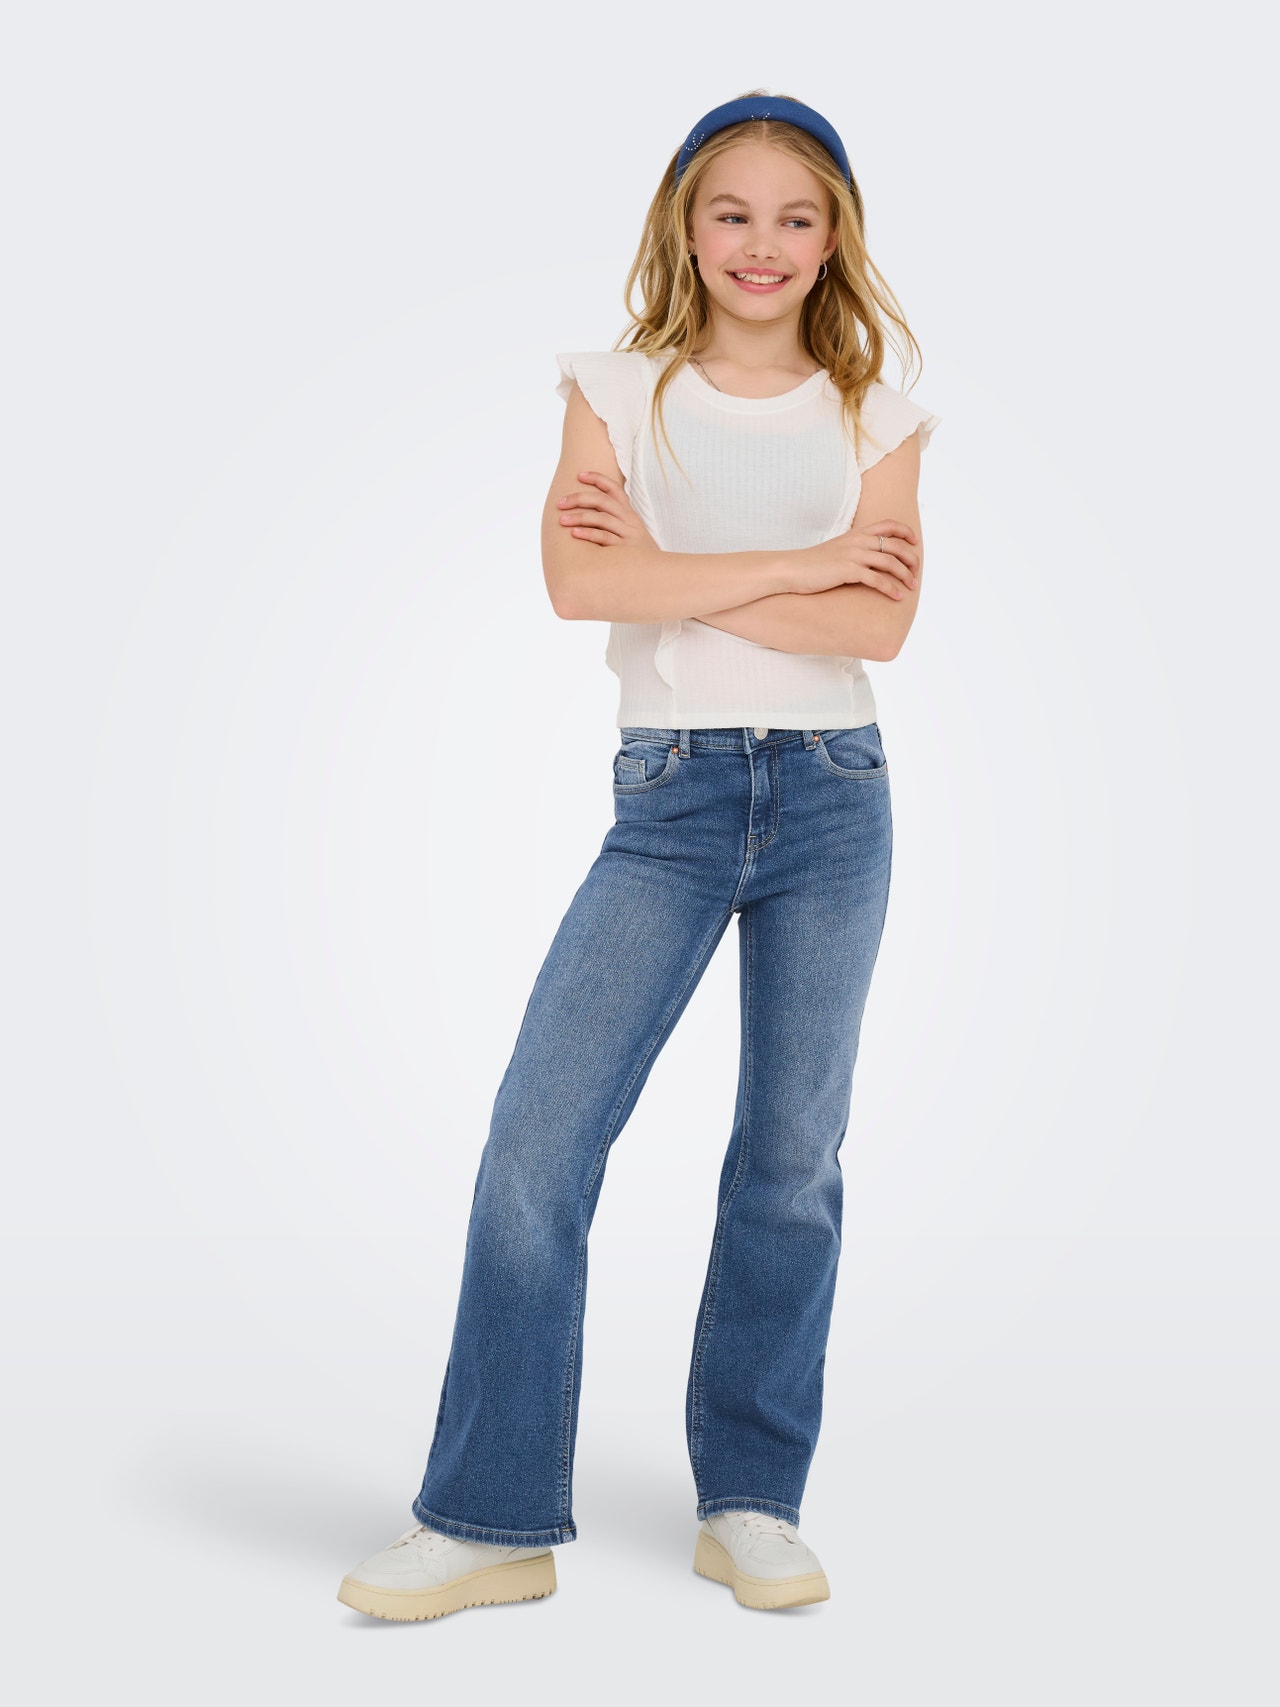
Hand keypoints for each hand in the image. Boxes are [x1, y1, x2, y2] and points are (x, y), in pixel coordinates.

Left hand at [556, 471, 655, 549]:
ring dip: (579, 517)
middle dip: (579, 499)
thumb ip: (614, 522)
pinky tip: (574, 533)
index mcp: (630, 514)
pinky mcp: (625, 551)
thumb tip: (587, 514)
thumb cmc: (637, 556)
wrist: (657, 575)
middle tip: (560, 503)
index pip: (614, 489)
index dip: (597, 479)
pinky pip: (604, 538)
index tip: (579, 475)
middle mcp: (630, 521)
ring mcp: (628, 535)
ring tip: (562, 520)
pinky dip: (588, 534)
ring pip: (601, 518)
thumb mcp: (631, 534)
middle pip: (603, 501)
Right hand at [790, 519, 919, 597]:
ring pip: (891, 562)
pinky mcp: (849, 571)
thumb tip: (867, 558)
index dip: (905, 532)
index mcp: (856, 533)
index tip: (914, 542)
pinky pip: (878, 580)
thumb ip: (853, 548)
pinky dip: (891, 588)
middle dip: (911, 558)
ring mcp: (854, 555)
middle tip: (916, 571)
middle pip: (895, 545)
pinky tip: (898, 597)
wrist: (791, 569)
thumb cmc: (812, 564)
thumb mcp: (836, 549)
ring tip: (912, 586)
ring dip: (905, 575)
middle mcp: (858, 541)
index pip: (888, 525)